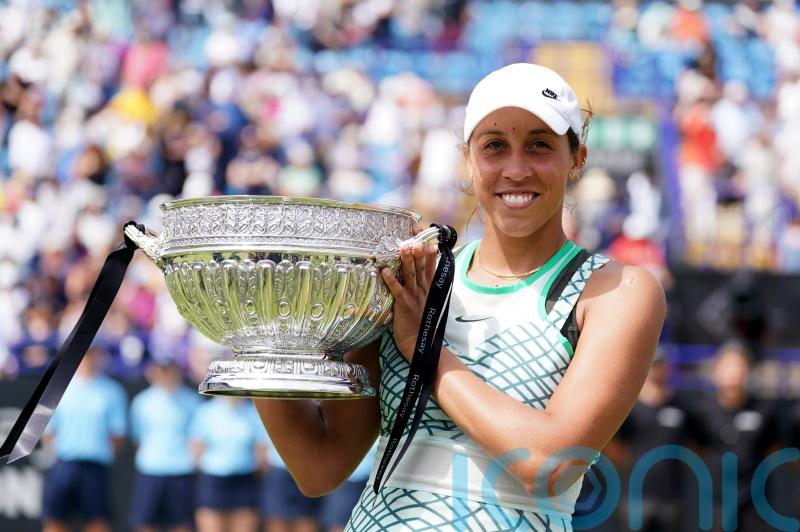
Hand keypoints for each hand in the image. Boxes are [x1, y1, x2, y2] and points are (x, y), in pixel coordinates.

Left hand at [381, 222, 438, 362]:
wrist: (418, 342)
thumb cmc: (420, 321)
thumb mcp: (425, 300)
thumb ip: (422, 285)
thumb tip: (416, 269)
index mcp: (429, 286)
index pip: (431, 262)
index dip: (427, 246)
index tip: (424, 232)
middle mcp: (423, 288)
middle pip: (422, 264)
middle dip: (419, 247)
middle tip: (415, 233)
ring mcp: (414, 296)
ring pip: (411, 274)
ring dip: (407, 260)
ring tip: (403, 246)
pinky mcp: (404, 304)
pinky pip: (397, 290)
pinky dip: (391, 280)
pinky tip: (385, 271)